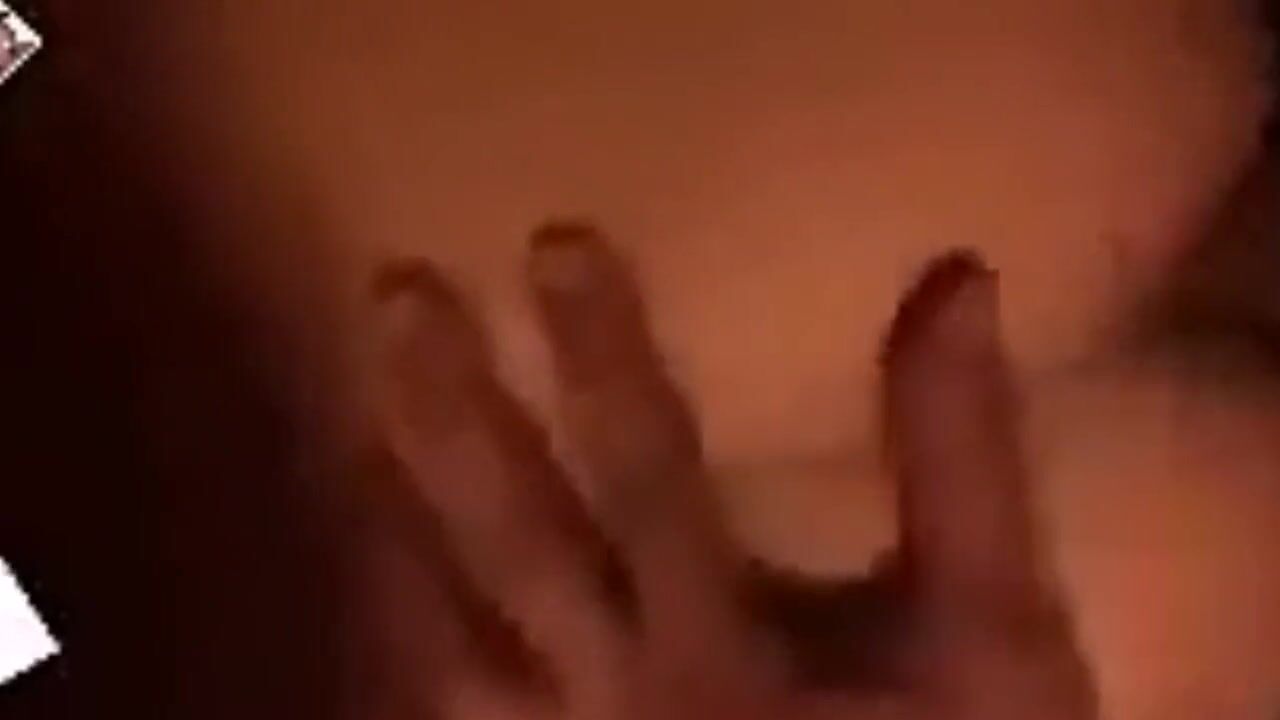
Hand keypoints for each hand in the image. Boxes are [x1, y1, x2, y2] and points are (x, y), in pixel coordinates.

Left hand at [358, 223, 1098, 719]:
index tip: (550, 241)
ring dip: (394, 543)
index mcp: (719, 639)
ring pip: (448, 651)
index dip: (601, 349)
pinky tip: (387, 603)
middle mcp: (615, 696)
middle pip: (513, 542)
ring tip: (353, 442)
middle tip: (392, 296)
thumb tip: (954, 277)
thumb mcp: (997, 625)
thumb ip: (962, 458)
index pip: (645, 465)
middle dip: (450, 412)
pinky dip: (407, 663)